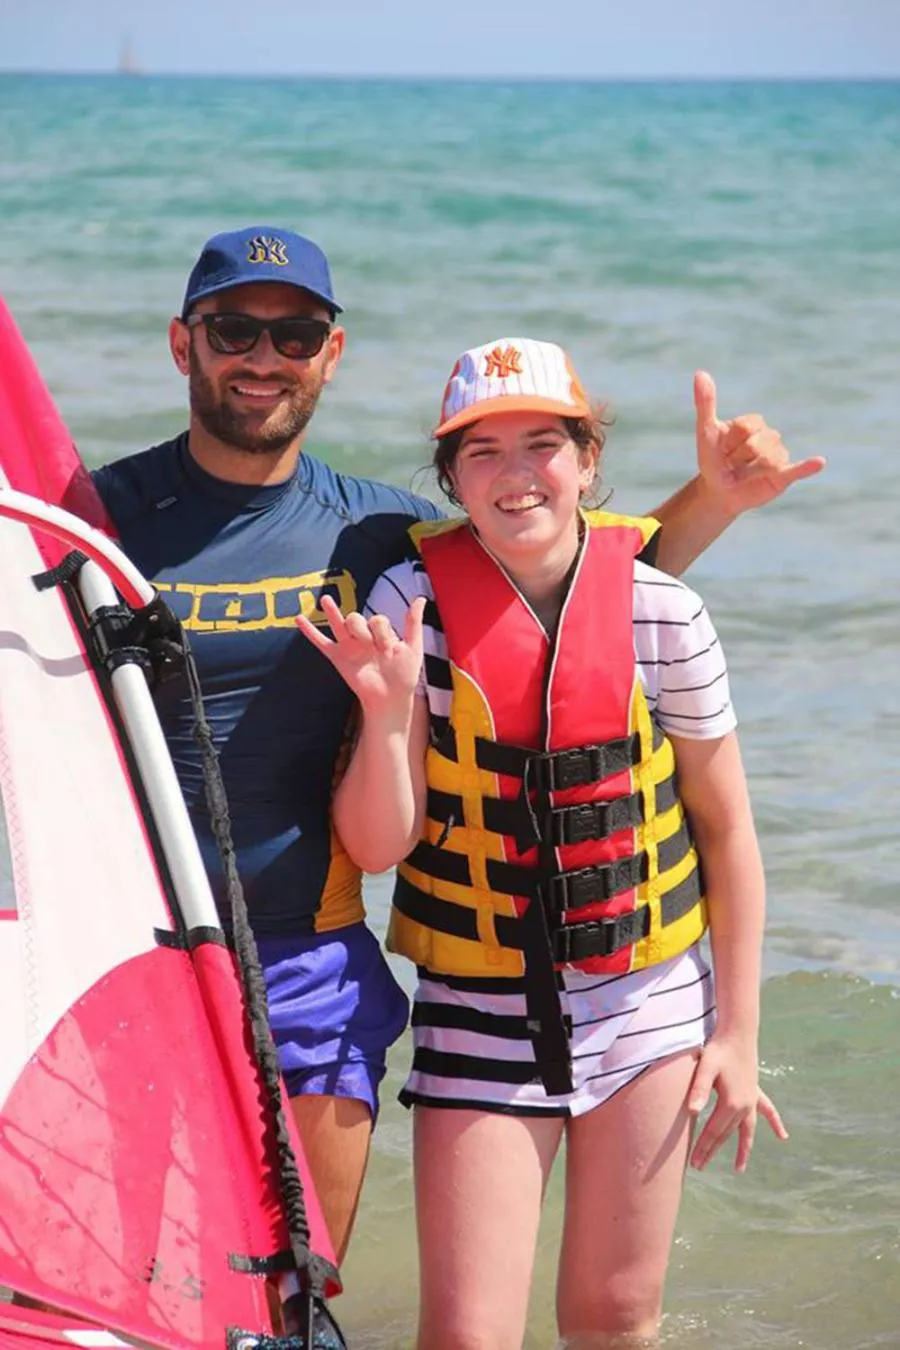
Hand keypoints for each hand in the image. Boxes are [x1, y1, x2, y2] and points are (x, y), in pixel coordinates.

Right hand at [296, 594, 425, 717]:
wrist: (390, 698)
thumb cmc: (404, 674)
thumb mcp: (413, 646)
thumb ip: (413, 622)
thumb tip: (421, 598)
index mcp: (379, 633)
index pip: (376, 620)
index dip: (382, 632)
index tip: (389, 648)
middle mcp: (363, 637)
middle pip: (356, 618)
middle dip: (363, 630)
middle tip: (372, 646)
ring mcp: (349, 646)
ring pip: (338, 623)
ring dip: (332, 611)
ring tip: (327, 599)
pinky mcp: (338, 658)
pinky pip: (320, 642)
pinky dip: (309, 631)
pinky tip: (299, 619)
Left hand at [687, 1033, 787, 1172]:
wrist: (737, 1032)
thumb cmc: (718, 1049)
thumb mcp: (704, 1067)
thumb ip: (698, 1089)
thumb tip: (691, 1111)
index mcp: (731, 1103)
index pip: (714, 1131)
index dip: (703, 1147)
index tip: (694, 1163)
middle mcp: (745, 1105)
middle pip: (726, 1134)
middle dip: (712, 1150)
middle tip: (699, 1166)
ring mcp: (752, 1099)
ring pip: (746, 1130)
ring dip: (743, 1148)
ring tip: (739, 1169)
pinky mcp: (755, 1090)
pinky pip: (768, 1111)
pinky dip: (774, 1123)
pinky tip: (783, 1136)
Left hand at [694, 370, 825, 515]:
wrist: (718, 491)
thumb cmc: (713, 459)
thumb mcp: (706, 431)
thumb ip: (706, 403)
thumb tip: (700, 372)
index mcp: (754, 422)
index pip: (744, 427)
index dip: (728, 443)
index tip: (722, 450)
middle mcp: (770, 436)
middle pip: (755, 445)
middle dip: (736, 459)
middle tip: (731, 466)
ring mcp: (779, 456)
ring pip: (767, 461)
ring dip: (747, 473)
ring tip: (742, 476)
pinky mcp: (784, 476)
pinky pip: (797, 469)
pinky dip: (807, 467)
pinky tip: (819, 462)